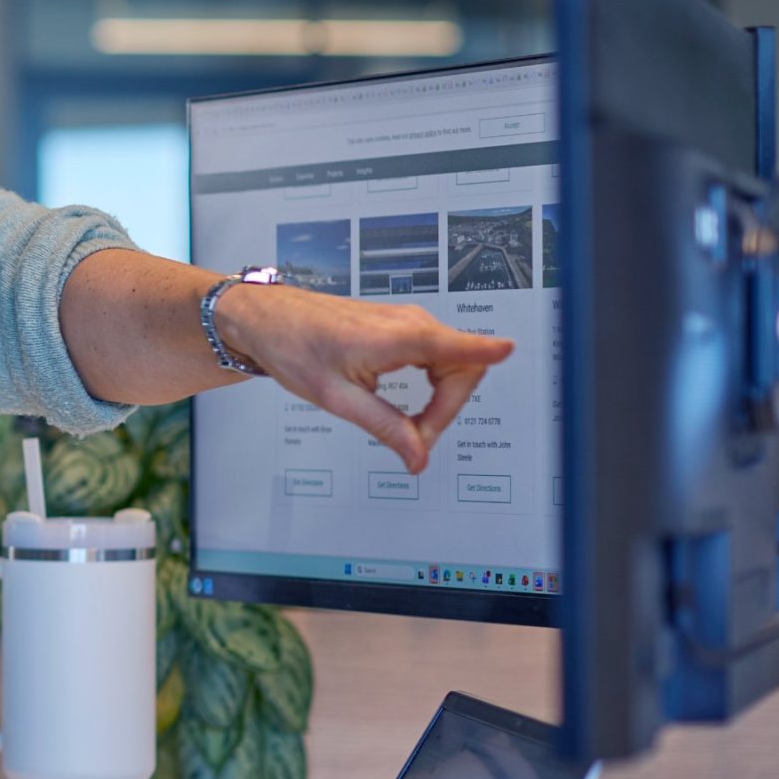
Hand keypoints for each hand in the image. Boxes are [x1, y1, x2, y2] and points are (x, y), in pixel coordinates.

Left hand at [215, 282, 513, 474]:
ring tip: (406, 427)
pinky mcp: (402, 326)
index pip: (459, 345)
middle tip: (412, 442)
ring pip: (452, 366)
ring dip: (438, 401)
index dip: (488, 351)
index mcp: (399, 336)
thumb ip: (384, 426)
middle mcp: (412, 323)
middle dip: (446, 411)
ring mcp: (409, 322)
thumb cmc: (294, 348)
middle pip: (463, 370)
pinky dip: (430, 386)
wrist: (269, 320)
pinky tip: (407, 406)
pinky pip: (436, 358)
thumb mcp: (336, 398)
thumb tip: (418, 458)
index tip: (510, 351)